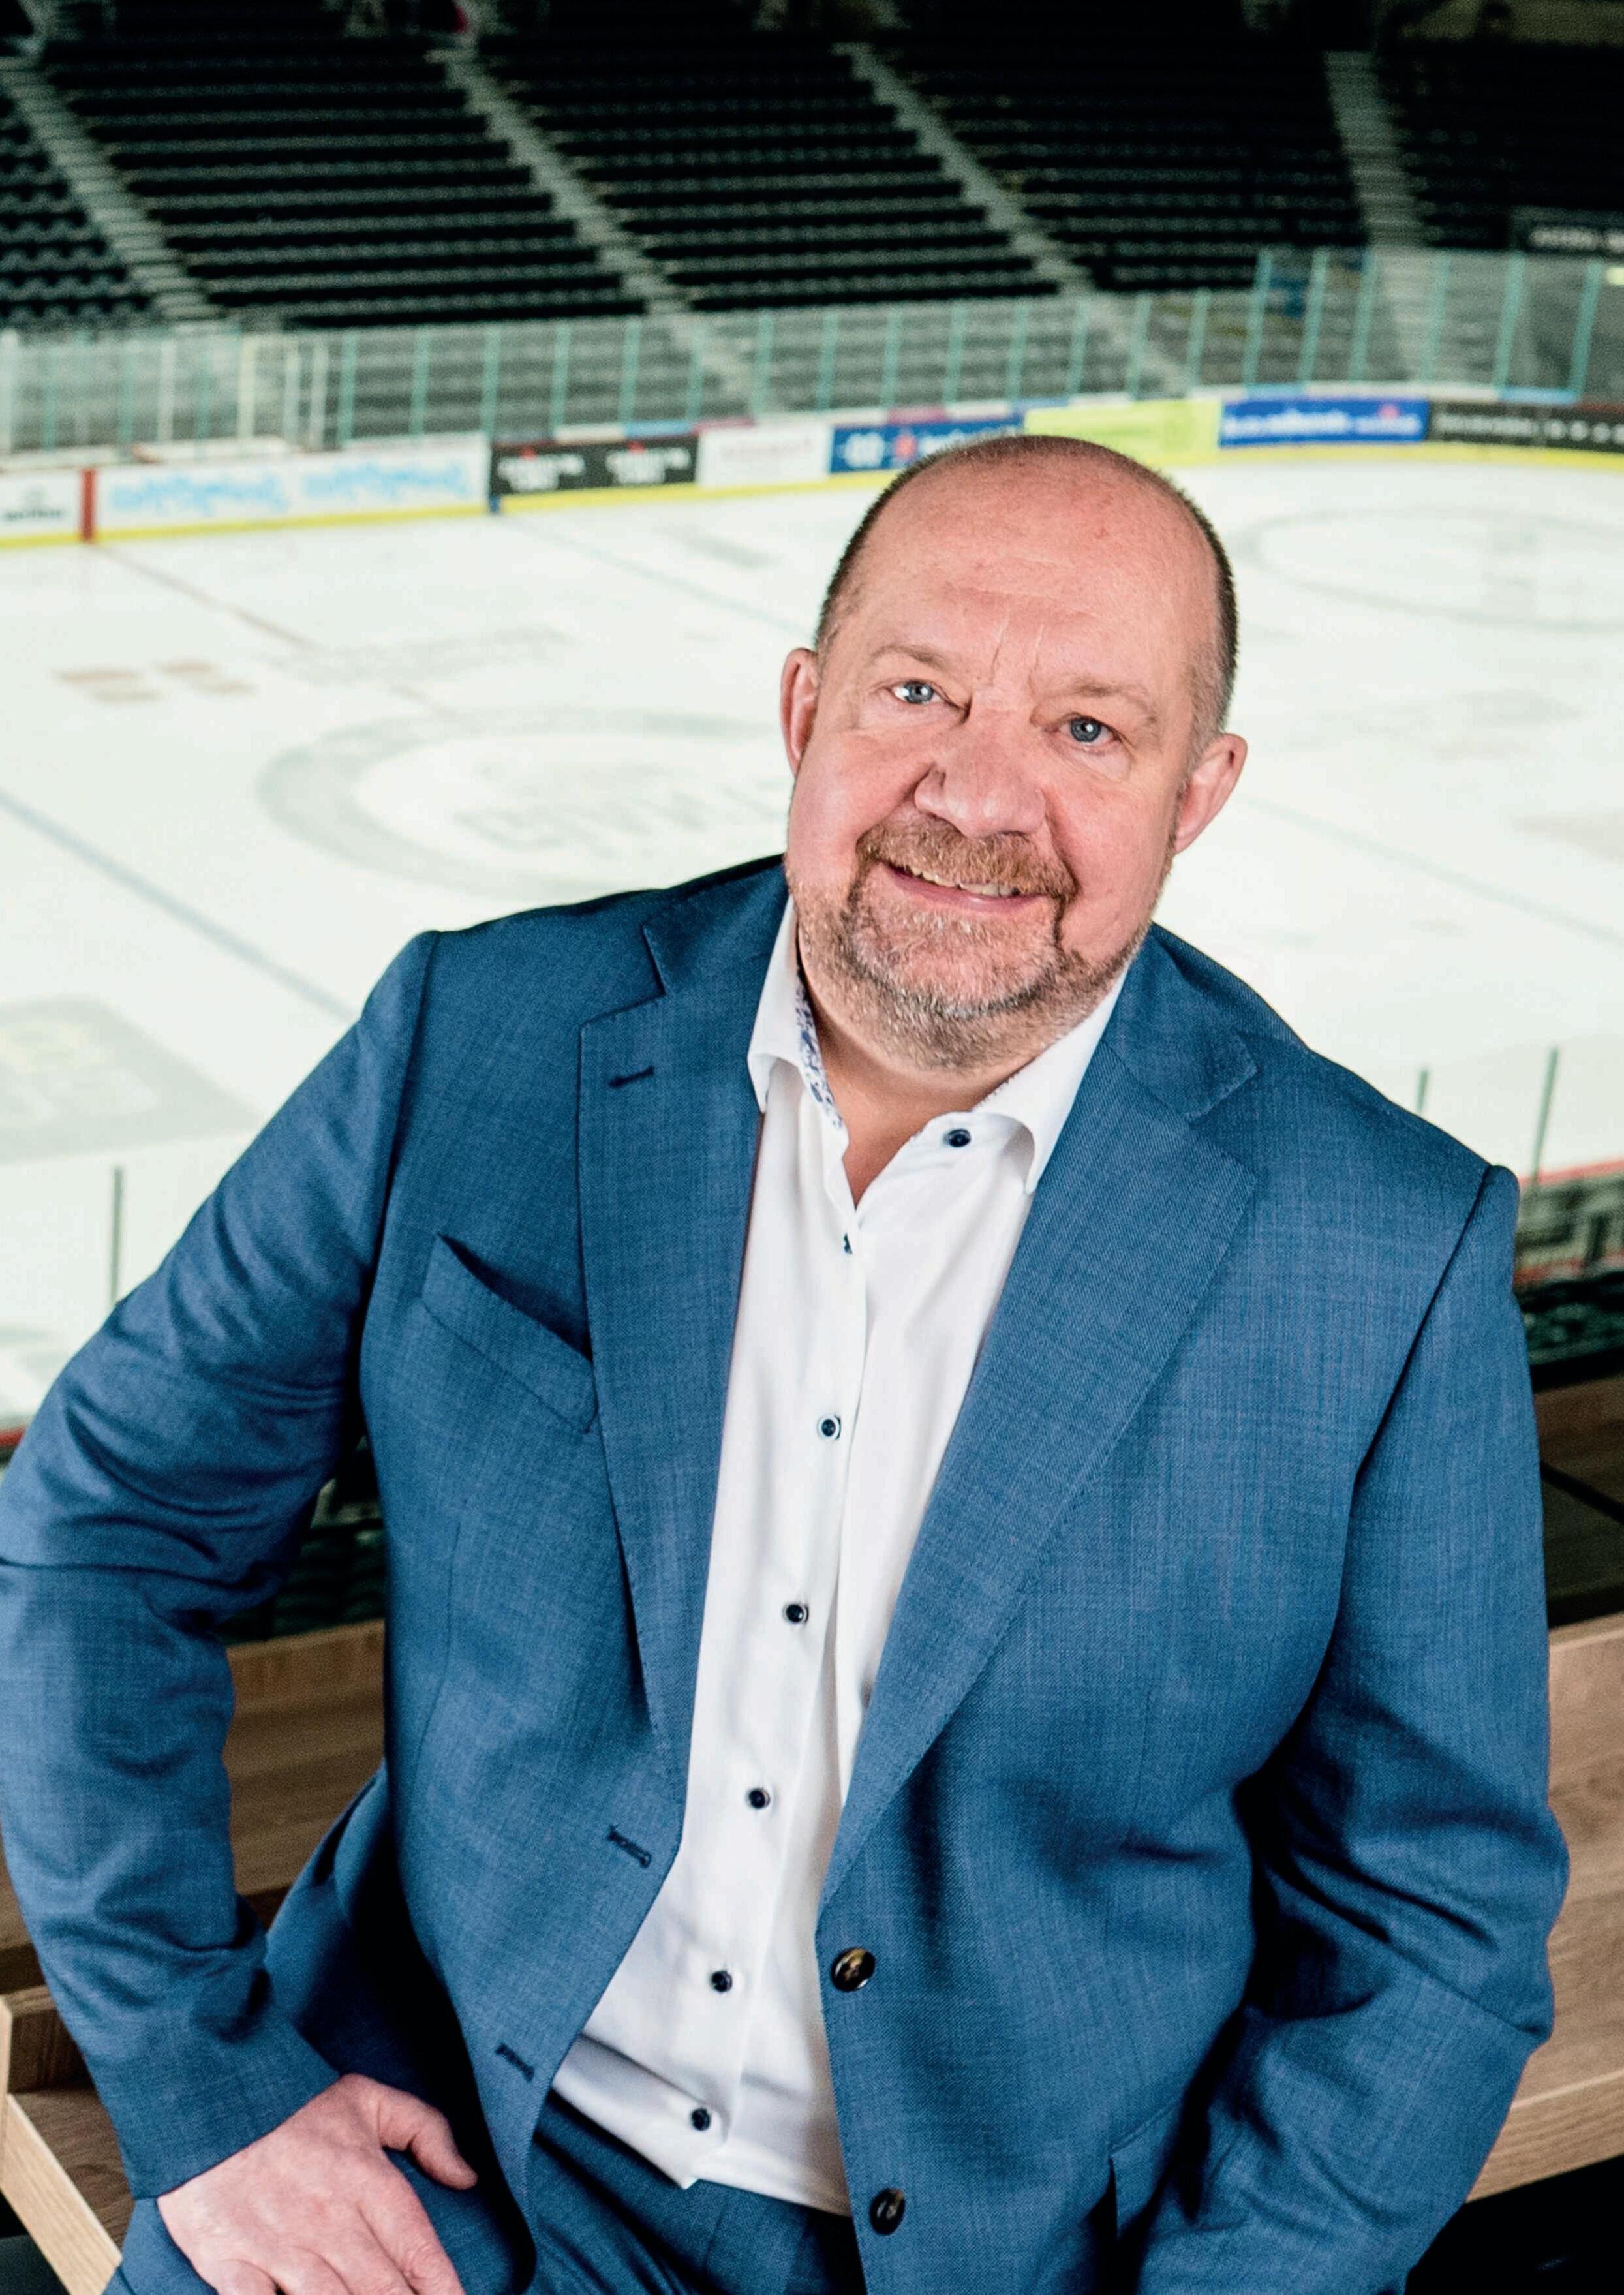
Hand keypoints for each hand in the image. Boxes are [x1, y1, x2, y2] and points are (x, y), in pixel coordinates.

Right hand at [156, 2072, 477, 2294]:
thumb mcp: (369, 2100)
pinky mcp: (230, 2263)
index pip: (419, 2252)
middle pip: (382, 2290)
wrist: (207, 2095)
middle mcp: (329, 2220)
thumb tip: (468, 2177)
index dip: (443, 2289)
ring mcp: (279, 2245)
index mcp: (367, 2181)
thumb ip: (427, 2132)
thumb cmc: (292, 2104)